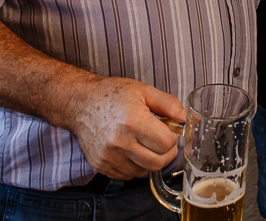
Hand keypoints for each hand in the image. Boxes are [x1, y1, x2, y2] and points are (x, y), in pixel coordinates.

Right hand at [65, 76, 185, 180]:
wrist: (80, 103)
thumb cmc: (111, 94)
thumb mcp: (143, 90)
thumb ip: (168, 104)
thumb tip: (184, 118)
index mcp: (133, 122)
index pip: (166, 143)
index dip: (172, 136)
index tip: (168, 129)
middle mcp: (120, 142)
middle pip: (157, 162)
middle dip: (166, 152)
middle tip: (162, 140)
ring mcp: (109, 156)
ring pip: (143, 171)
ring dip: (149, 160)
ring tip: (143, 142)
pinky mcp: (101, 165)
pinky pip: (127, 175)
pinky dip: (133, 166)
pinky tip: (130, 149)